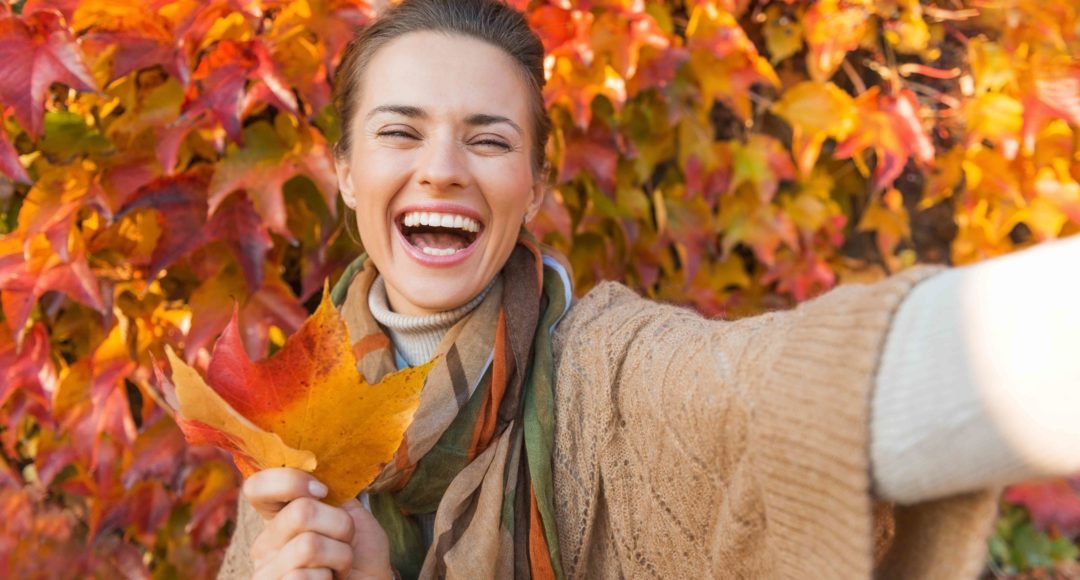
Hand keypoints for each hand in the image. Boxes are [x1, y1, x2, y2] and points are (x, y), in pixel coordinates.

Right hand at [244, 468, 393, 579]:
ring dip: (340, 555)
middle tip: (345, 540)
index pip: (257, 487)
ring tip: (340, 565)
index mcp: (279, 517)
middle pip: (300, 512)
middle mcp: (266, 543)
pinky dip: (330, 577)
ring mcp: (266, 571)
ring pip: (308, 545)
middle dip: (341, 525)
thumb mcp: (350, 512)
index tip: (323, 490)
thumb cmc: (361, 552)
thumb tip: (318, 459)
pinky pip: (304, 576)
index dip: (290, 481)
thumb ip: (331, 490)